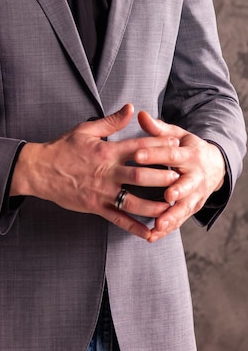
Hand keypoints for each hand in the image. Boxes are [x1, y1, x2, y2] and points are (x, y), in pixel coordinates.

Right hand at [10, 104, 180, 239]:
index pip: (139, 147)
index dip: (160, 145)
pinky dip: (135, 227)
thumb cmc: (62, 148)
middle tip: (182, 178)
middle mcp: (107, 172)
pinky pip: (118, 219)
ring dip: (155, 205)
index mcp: (107, 151)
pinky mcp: (95, 207)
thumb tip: (131, 108)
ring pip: (133, 201)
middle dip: (164, 177)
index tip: (177, 145)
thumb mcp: (85, 129)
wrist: (38, 170)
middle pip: (141, 176)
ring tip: (172, 206)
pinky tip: (149, 232)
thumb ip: (111, 121)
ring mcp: (102, 191)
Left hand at [136, 110, 225, 242]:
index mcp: (190, 155)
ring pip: (185, 207)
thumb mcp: (177, 135)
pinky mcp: (191, 208)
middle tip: (165, 196)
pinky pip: (179, 220)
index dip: (155, 155)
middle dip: (177, 191)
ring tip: (159, 224)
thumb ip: (158, 129)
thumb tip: (140, 115)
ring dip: (173, 217)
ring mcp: (195, 194)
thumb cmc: (187, 148)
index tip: (137, 156)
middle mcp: (195, 176)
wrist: (214, 166)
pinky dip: (167, 229)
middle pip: (187, 184)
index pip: (171, 154)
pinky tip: (152, 236)